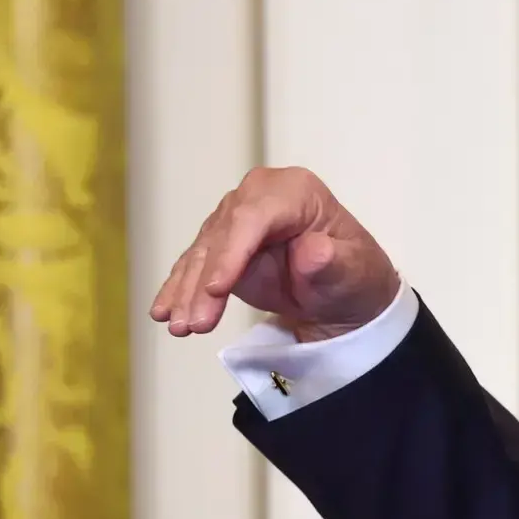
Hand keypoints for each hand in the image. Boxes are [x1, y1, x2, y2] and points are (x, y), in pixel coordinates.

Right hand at [149, 166, 401, 341]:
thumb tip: (312, 253)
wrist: (345, 295)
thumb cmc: (354, 276)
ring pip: (202, 254)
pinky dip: (179, 290)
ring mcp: (237, 220)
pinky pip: (195, 267)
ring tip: (178, 327)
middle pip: (222, 236)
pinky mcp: (222, 245)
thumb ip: (334, 262)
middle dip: (204, 282)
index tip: (218, 288)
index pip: (254, 217)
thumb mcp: (355, 272)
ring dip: (186, 291)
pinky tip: (164, 312)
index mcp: (294, 191)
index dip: (232, 252)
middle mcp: (259, 197)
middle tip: (194, 323)